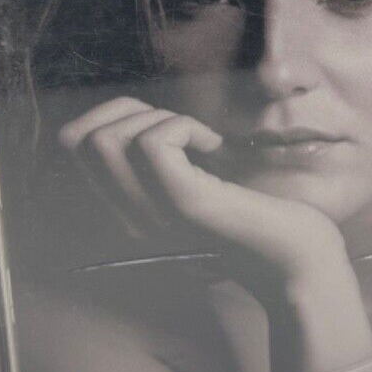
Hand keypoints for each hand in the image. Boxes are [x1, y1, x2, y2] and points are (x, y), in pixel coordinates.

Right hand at [58, 96, 347, 296]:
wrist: (301, 260)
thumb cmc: (261, 211)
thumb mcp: (199, 178)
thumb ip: (164, 157)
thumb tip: (136, 110)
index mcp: (127, 209)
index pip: (70, 145)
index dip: (112, 114)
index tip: (168, 129)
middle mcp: (128, 217)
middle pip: (75, 139)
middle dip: (129, 111)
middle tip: (184, 131)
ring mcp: (153, 213)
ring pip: (103, 141)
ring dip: (156, 119)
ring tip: (201, 141)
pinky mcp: (187, 204)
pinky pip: (153, 145)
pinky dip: (184, 127)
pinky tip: (217, 147)